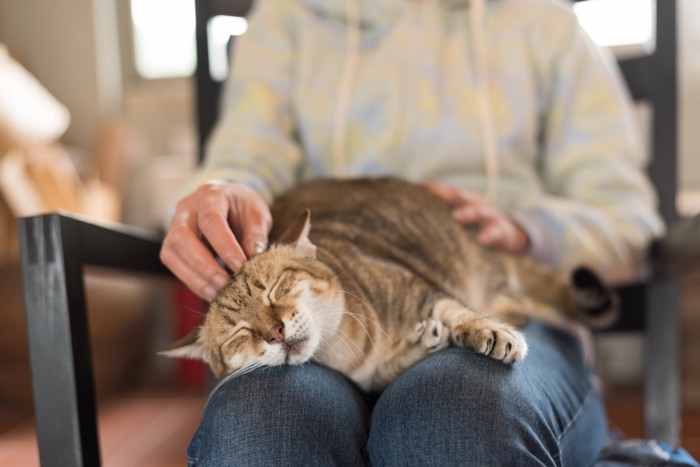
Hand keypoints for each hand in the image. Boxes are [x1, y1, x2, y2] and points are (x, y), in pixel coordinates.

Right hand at [160, 182, 271, 300]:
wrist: (228, 203)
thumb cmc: (243, 208)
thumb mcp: (257, 214)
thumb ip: (256, 233)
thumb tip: (253, 256)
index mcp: (211, 194)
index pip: (211, 220)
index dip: (224, 246)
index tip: (240, 266)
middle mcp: (186, 207)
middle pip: (182, 236)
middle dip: (204, 265)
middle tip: (226, 283)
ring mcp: (174, 224)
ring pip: (172, 252)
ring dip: (195, 277)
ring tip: (219, 292)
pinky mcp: (171, 243)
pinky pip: (173, 263)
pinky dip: (191, 280)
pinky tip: (210, 291)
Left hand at [425, 181, 529, 253]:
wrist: (509, 235)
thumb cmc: (478, 225)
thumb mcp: (465, 215)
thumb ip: (445, 208)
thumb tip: (423, 195)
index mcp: (468, 202)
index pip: (453, 193)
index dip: (440, 190)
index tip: (426, 187)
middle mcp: (479, 206)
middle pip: (467, 198)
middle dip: (454, 195)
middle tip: (443, 195)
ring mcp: (492, 217)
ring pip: (482, 211)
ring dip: (470, 212)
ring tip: (457, 215)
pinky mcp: (503, 231)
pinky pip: (497, 232)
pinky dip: (490, 234)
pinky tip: (482, 239)